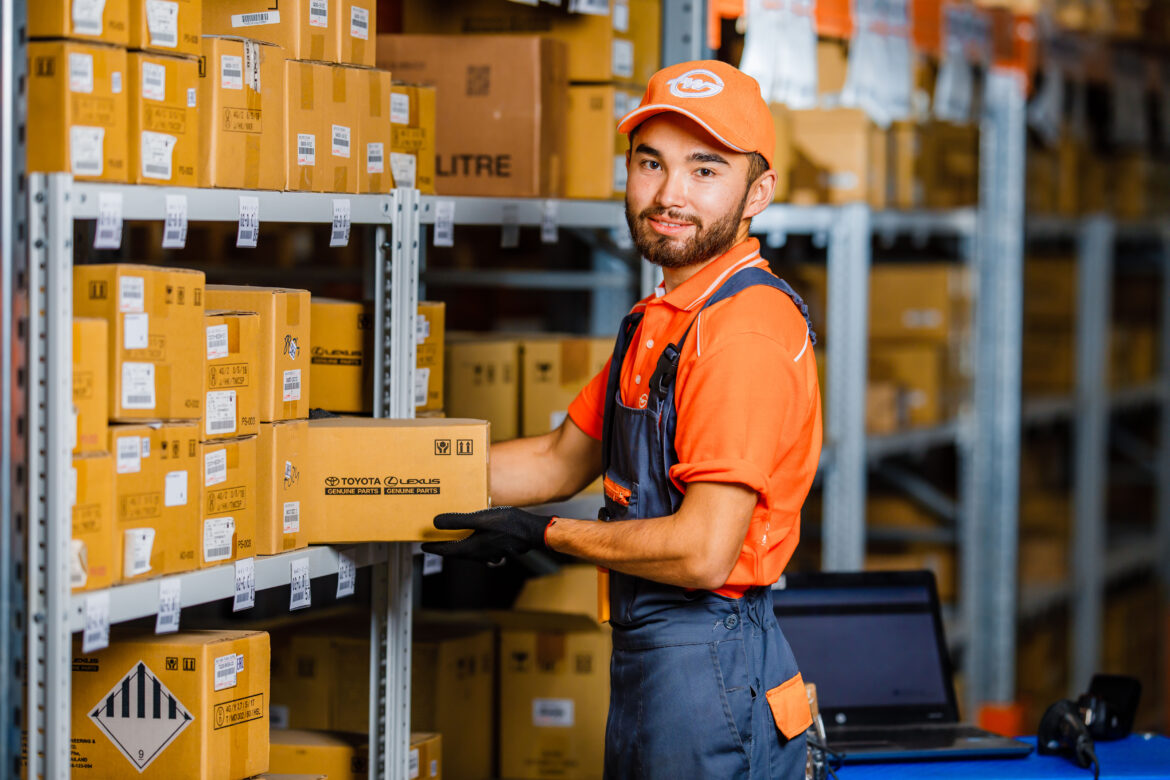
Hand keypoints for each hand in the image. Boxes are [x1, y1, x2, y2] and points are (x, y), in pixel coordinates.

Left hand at [421, 506, 554, 565]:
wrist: (533, 532)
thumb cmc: (510, 525)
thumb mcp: (481, 518)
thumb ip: (458, 521)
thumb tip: (435, 523)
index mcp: (472, 547)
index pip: (446, 550)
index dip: (433, 547)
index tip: (423, 546)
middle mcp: (479, 553)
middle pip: (456, 553)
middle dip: (444, 548)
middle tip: (434, 542)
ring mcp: (489, 552)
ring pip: (467, 552)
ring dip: (457, 546)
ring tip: (451, 538)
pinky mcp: (497, 548)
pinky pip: (478, 549)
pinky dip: (471, 543)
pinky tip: (475, 536)